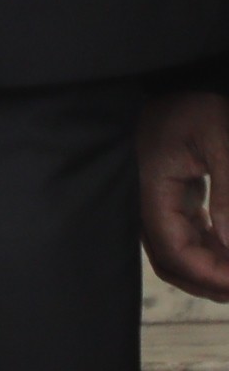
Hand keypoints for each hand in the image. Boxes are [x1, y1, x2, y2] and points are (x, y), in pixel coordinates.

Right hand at [144, 91, 228, 300]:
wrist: (175, 87)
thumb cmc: (195, 108)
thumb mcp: (220, 140)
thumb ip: (227, 192)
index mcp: (153, 192)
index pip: (175, 252)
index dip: (210, 275)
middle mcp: (149, 205)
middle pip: (172, 263)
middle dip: (210, 283)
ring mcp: (159, 204)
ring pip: (179, 256)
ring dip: (211, 271)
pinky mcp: (172, 200)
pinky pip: (187, 239)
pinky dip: (212, 253)